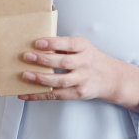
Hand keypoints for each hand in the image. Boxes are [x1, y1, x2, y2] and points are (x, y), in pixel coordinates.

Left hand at [18, 36, 138, 108]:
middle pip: (63, 62)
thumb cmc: (90, 59)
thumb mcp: (82, 47)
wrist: (112, 78)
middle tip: (27, 56)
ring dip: (41, 79)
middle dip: (44, 60)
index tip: (37, 43)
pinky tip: (26, 94)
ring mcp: (82, 80)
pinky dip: (39, 95)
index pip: (69, 44)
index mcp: (84, 47)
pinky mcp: (78, 93)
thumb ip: (63, 45)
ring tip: (26, 76)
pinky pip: (56, 95)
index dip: (53, 43)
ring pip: (60, 81)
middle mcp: (85, 63)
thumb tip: (36, 44)